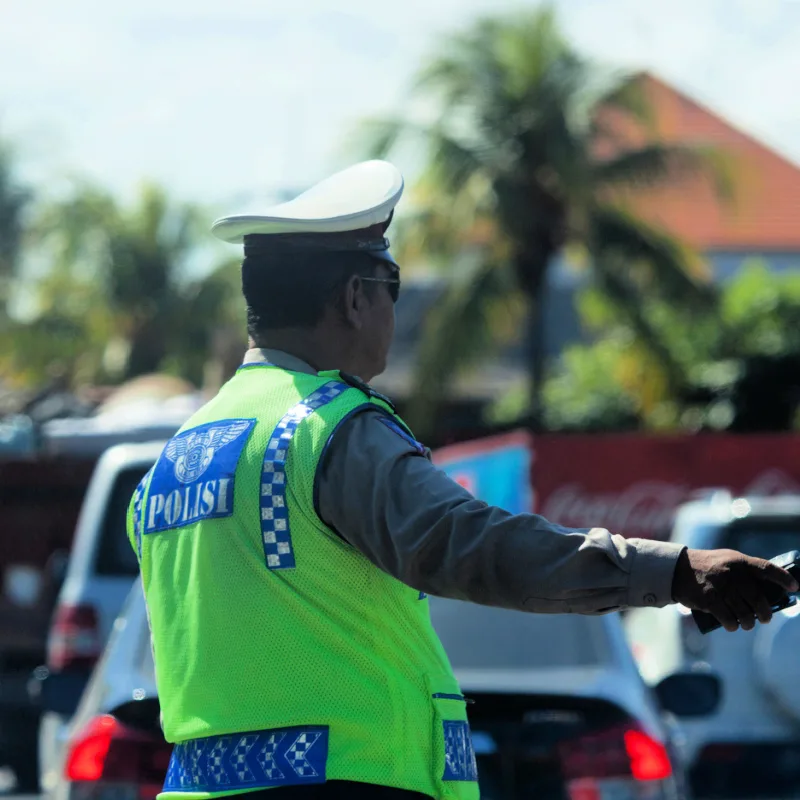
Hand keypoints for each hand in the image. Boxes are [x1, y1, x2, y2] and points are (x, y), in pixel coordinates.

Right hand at [672, 548, 798, 631]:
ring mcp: (721, 587)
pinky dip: (732, 625)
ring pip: (745, 613)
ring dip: (748, 623)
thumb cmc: (708, 566)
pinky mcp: (710, 600)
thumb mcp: (727, 560)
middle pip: (759, 599)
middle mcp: (732, 573)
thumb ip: (745, 571)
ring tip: (747, 624)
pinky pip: (728, 619)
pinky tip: (732, 626)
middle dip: (765, 613)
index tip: (795, 588)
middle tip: (765, 618)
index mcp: (739, 561)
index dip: (783, 578)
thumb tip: (768, 591)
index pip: (767, 568)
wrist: (678, 569)